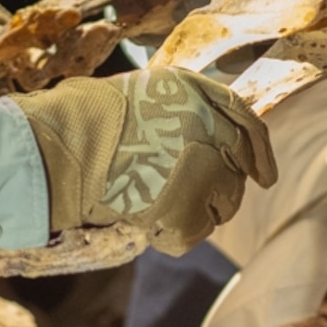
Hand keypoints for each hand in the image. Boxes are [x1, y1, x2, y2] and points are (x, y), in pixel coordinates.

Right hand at [15, 68, 278, 252]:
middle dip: (223, 186)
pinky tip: (150, 223)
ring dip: (201, 209)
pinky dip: (177, 233)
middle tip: (197, 199)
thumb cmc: (83, 118)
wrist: (62, 149)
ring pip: (224, 203)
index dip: (258, 150)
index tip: (264, 176)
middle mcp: (211, 129)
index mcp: (197, 93)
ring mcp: (205, 172)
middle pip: (237, 166)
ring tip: (161, 207)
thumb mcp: (141, 94)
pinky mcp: (189, 210)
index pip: (246, 120)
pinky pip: (197, 231)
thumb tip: (197, 134)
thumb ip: (176, 110)